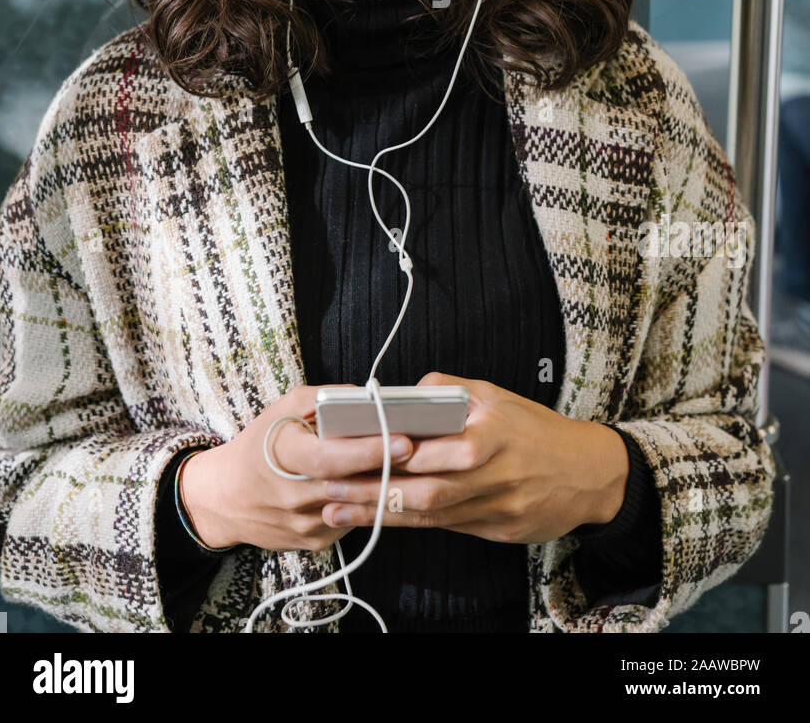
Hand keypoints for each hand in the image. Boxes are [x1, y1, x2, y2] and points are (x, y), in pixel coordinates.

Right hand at [179, 384, 414, 552]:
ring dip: (382, 487)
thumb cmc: (260, 444)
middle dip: (390, 469)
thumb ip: (323, 398)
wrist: (225, 497)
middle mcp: (292, 496)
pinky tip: (374, 485)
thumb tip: (364, 397)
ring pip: (356, 507)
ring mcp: (304, 525)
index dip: (369, 452)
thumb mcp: (283, 408)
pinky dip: (365, 503)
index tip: (405, 441)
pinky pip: (351, 521)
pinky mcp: (314, 544)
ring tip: (408, 467)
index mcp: (283, 456)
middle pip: (350, 485)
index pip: (331, 458)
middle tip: (425, 452)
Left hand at [320, 373, 629, 543]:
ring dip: (380, 515)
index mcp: (493, 434)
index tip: (353, 452)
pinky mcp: (497, 531)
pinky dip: (410, 524)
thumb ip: (453, 389)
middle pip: (426, 489)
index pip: (435, 449)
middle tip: (329, 490)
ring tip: (337, 511)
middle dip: (372, 492)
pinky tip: (378, 521)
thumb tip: (410, 389)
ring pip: (430, 515)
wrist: (591, 473)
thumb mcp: (499, 396)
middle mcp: (494, 474)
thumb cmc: (538, 429)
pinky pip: (446, 527)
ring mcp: (497, 507)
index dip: (392, 455)